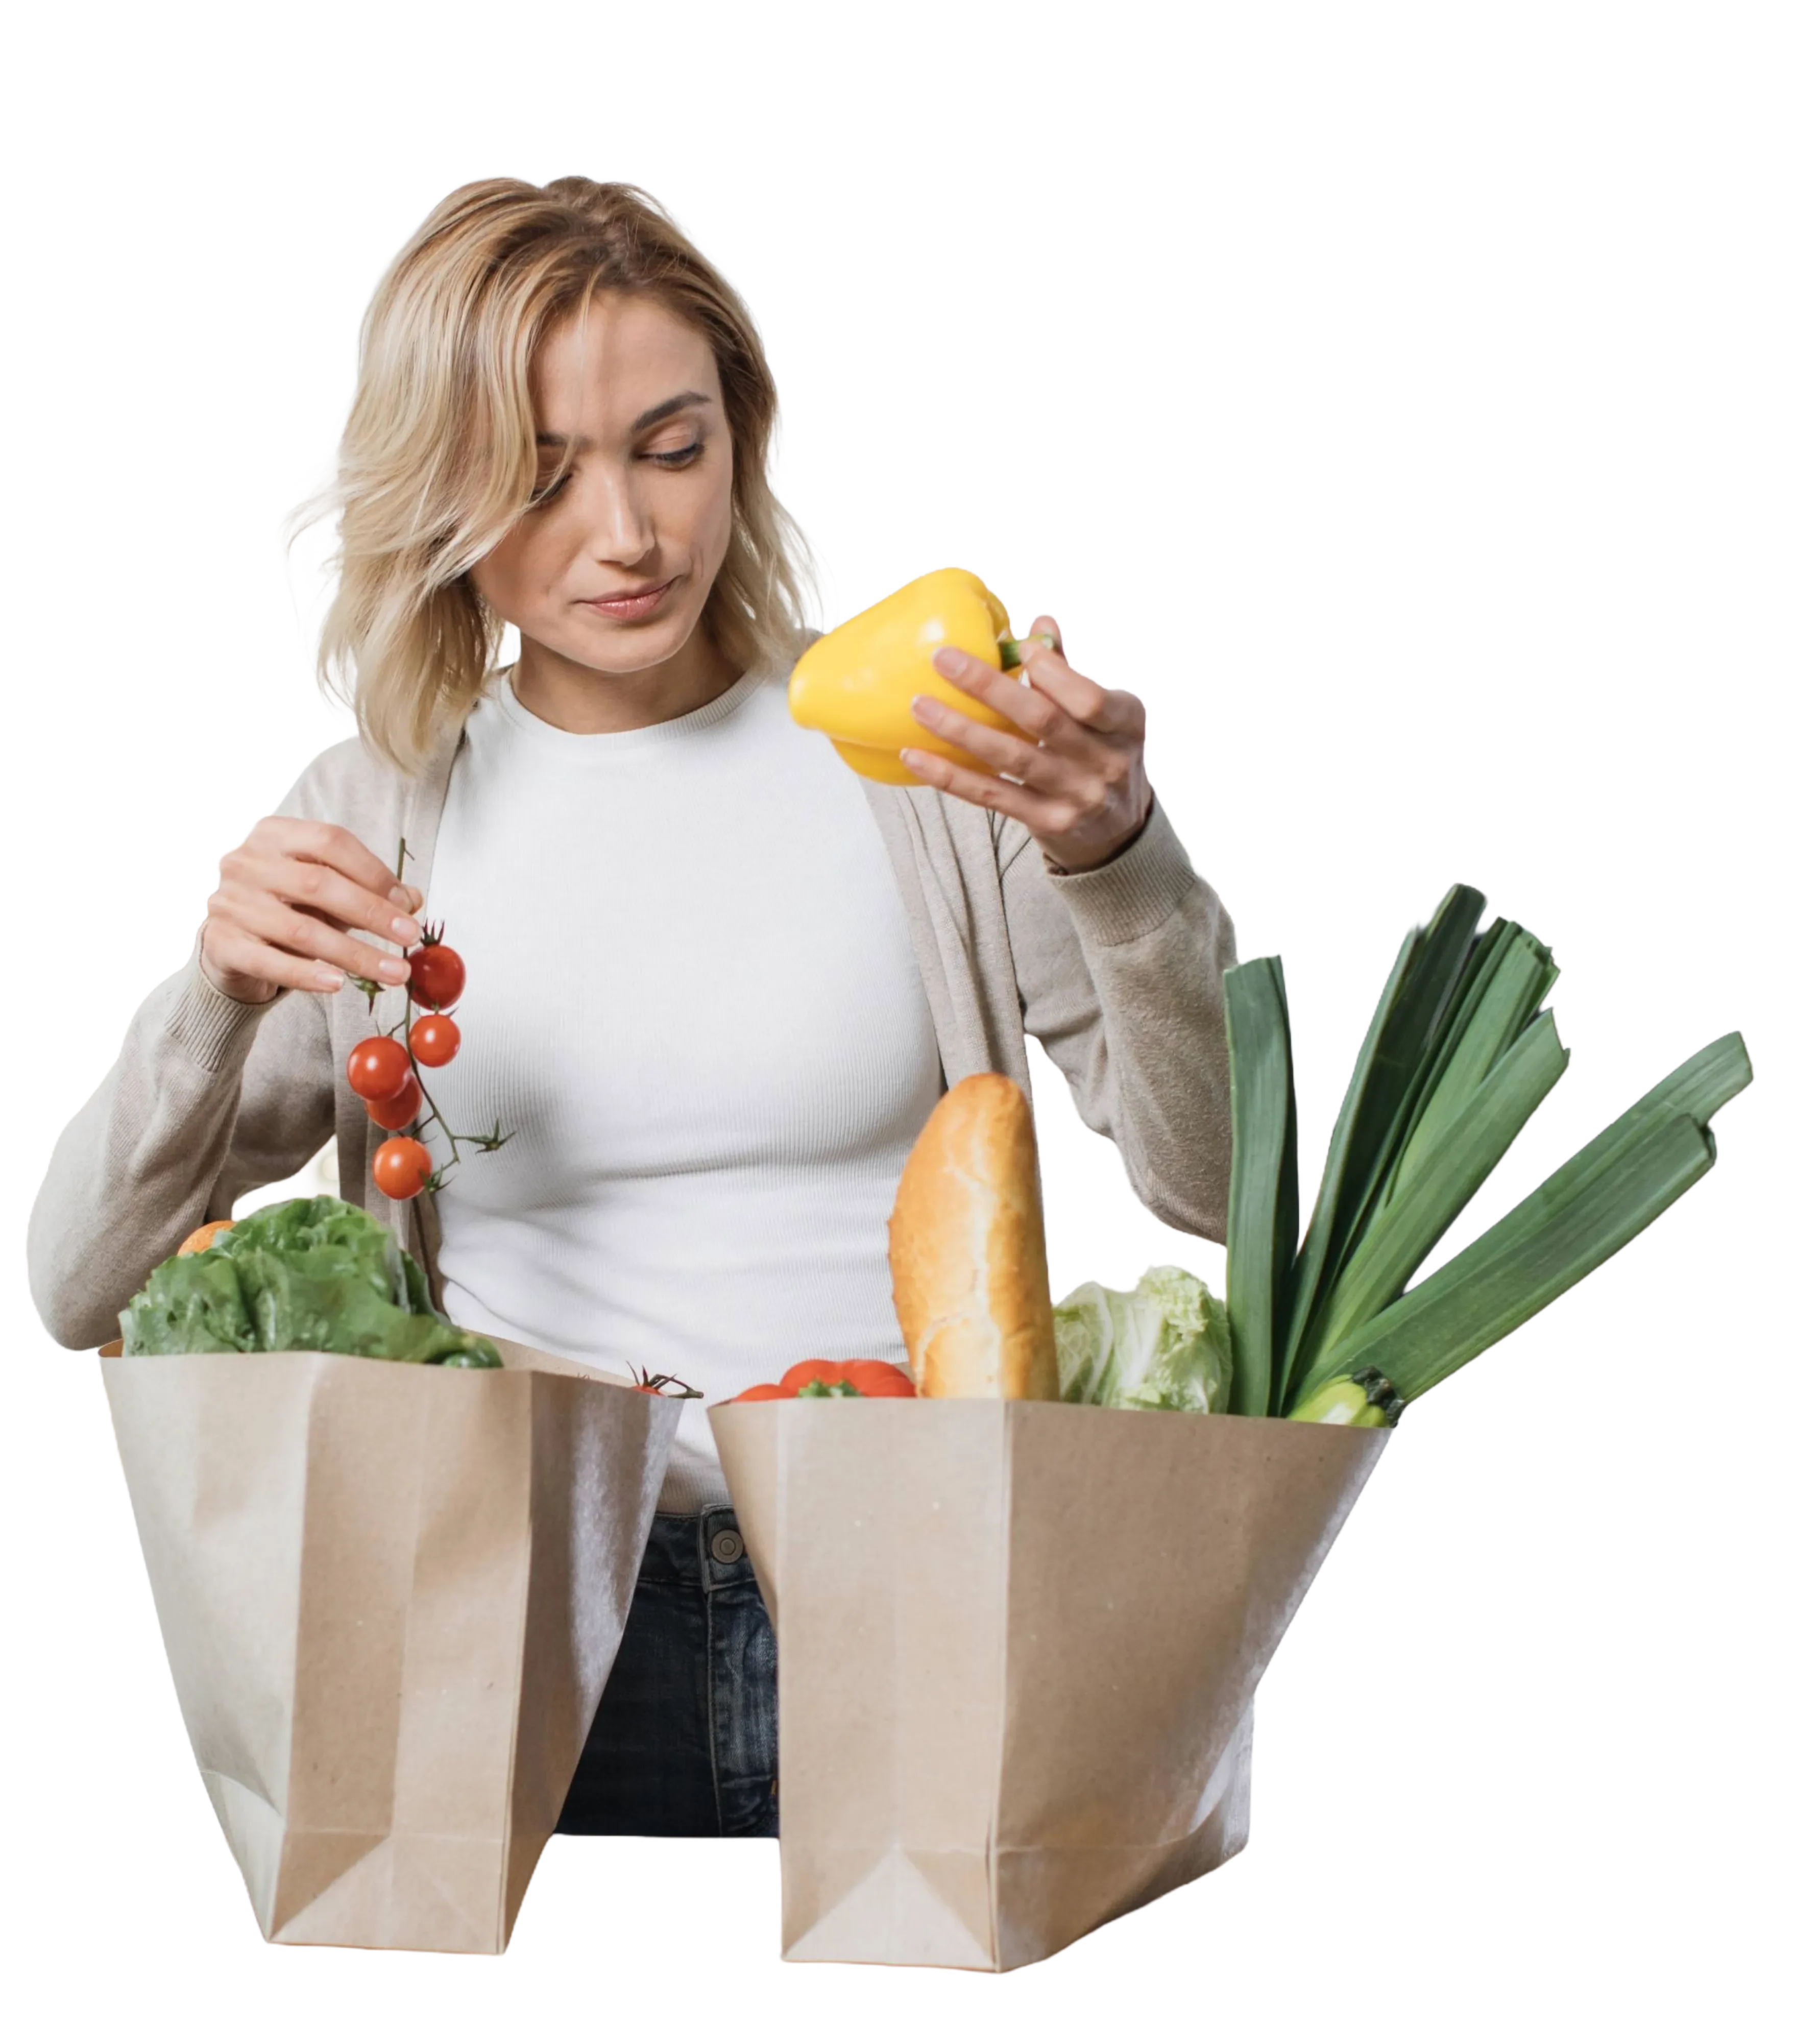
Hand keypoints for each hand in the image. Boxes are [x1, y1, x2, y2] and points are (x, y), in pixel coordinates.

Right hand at [199, 819, 424, 1004]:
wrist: (232, 943)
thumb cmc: (285, 908)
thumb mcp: (328, 894)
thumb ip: (367, 891)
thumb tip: (411, 899)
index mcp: (275, 836)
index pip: (330, 842)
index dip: (373, 872)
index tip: (406, 903)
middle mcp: (246, 863)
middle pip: (318, 884)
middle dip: (372, 913)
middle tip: (409, 937)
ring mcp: (229, 902)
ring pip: (300, 929)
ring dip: (354, 954)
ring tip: (394, 972)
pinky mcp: (221, 943)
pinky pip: (270, 961)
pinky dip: (307, 974)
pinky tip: (338, 983)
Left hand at [899, 614, 1152, 872]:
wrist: (1118, 832)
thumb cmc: (1101, 755)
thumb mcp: (1105, 715)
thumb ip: (1068, 673)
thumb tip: (1039, 624)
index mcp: (1125, 722)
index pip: (1087, 697)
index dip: (1050, 671)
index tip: (1016, 649)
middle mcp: (1106, 762)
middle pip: (1042, 719)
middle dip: (988, 687)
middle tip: (943, 659)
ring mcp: (1078, 797)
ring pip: (1011, 757)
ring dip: (961, 729)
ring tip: (920, 706)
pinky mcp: (1048, 823)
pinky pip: (992, 794)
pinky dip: (951, 776)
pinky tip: (917, 756)